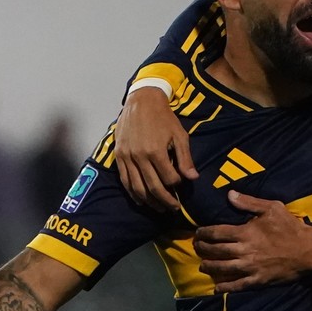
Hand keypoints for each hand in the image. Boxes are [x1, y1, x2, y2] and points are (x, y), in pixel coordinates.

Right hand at [115, 87, 198, 210]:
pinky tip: (141, 200)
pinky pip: (125, 180)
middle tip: (174, 208)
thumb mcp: (179, 135)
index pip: (168, 178)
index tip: (181, 187)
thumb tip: (192, 178)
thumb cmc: (163, 118)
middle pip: (153, 187)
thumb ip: (185, 158)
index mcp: (155, 151)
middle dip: (165, 201)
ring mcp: (127, 157)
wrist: (141, 102)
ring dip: (150, 201)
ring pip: (137, 187)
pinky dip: (133, 193)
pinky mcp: (119, 156)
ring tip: (160, 208)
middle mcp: (139, 157)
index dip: (177, 185)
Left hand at [194, 191, 311, 292]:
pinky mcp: (258, 280)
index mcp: (245, 233)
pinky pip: (237, 286)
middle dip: (202, 249)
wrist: (309, 251)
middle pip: (216, 251)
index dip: (204, 233)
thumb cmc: (291, 227)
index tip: (198, 233)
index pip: (217, 233)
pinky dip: (225, 288)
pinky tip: (217, 288)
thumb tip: (230, 195)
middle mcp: (244, 251)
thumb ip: (249, 202)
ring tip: (202, 265)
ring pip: (222, 269)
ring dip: (209, 267)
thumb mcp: (272, 208)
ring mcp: (250, 267)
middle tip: (196, 247)